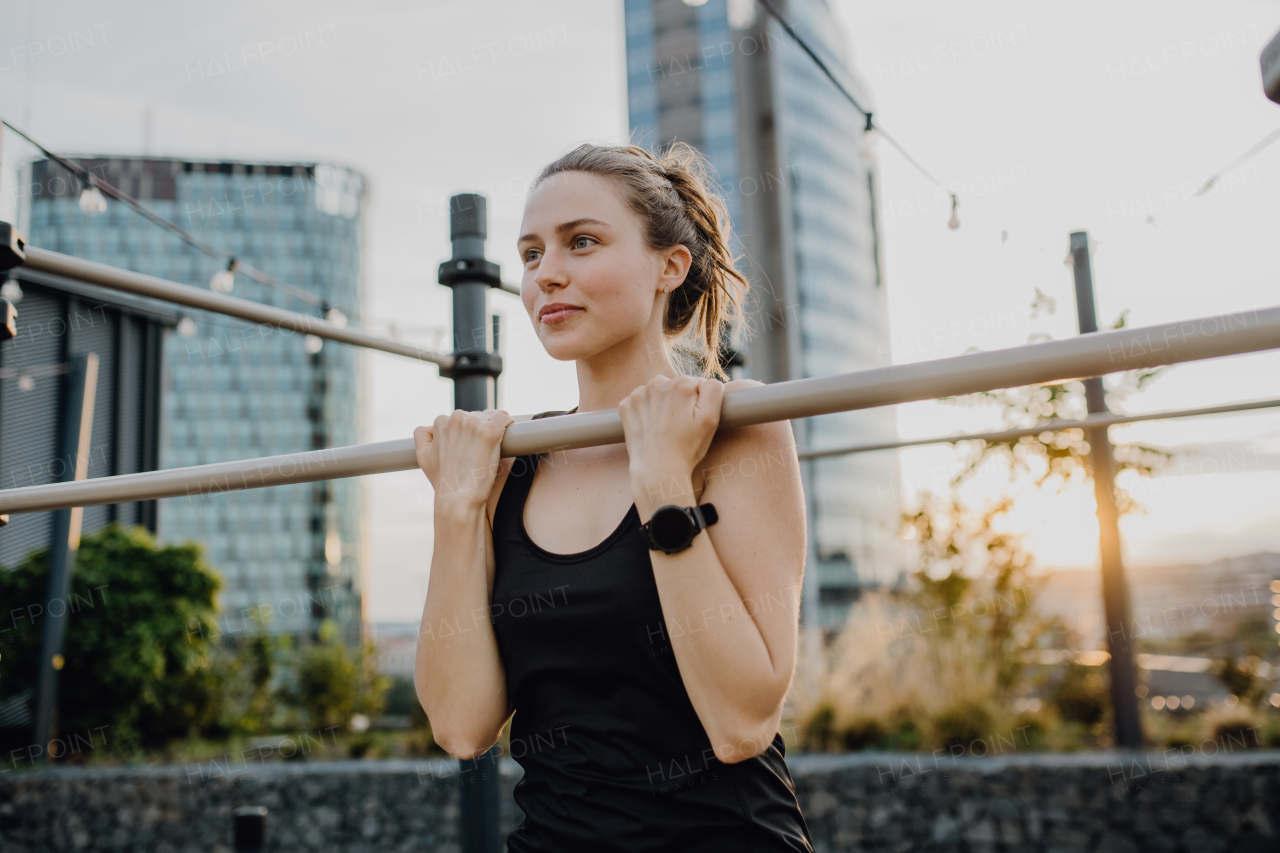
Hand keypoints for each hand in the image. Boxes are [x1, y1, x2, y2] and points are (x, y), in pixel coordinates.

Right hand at [413, 409, 513, 514]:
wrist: (458, 499)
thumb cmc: (444, 481)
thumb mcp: (423, 457)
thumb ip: (422, 437)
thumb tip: (427, 428)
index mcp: (441, 422)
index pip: (460, 418)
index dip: (468, 433)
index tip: (471, 447)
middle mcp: (456, 418)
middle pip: (476, 416)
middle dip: (480, 430)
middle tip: (481, 452)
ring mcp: (473, 424)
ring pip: (490, 416)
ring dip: (494, 429)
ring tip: (492, 450)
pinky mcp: (490, 431)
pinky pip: (504, 418)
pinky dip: (508, 424)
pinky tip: (508, 437)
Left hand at [618, 375, 722, 510]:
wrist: (658, 469)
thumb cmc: (688, 447)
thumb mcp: (711, 418)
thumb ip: (713, 389)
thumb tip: (704, 380)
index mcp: (681, 383)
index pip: (697, 385)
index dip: (699, 403)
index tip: (694, 420)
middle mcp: (657, 382)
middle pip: (676, 386)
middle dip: (681, 402)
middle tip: (681, 426)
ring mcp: (639, 394)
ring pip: (658, 393)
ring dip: (663, 404)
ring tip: (666, 427)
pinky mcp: (626, 406)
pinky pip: (641, 402)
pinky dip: (645, 411)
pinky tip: (652, 427)